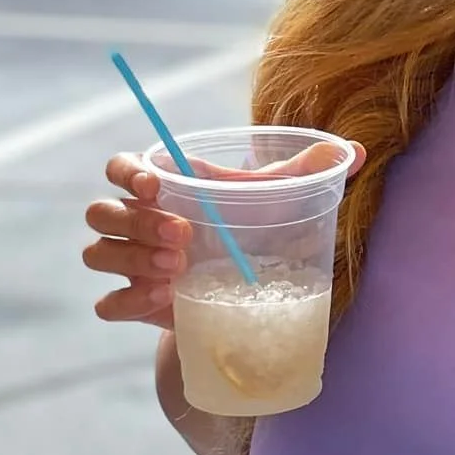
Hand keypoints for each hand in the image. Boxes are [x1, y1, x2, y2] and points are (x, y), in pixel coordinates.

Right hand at [83, 142, 361, 328]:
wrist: (250, 286)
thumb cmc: (257, 224)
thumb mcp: (280, 197)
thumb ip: (310, 170)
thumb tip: (355, 150)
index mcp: (163, 186)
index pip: (121, 168)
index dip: (127, 173)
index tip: (156, 185)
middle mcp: (137, 221)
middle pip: (102, 213)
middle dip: (138, 223)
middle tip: (184, 236)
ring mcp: (131, 263)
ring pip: (98, 254)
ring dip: (132, 259)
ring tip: (179, 269)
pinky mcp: (136, 301)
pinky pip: (108, 304)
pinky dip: (128, 301)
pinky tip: (164, 298)